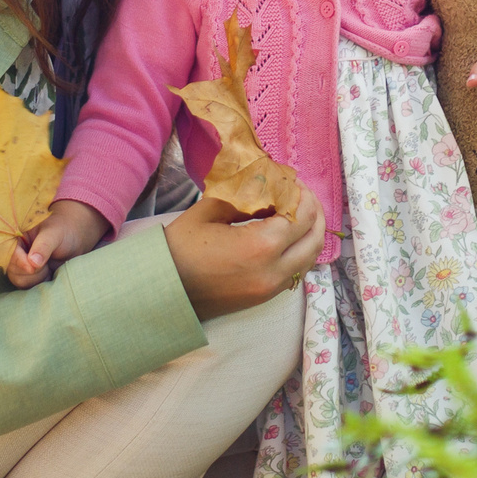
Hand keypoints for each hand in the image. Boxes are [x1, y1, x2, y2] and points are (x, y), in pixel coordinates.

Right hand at [7, 199, 108, 288]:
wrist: (75, 238)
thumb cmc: (63, 230)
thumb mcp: (54, 234)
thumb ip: (43, 246)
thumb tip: (33, 263)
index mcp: (17, 239)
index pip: (10, 254)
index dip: (20, 263)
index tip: (33, 267)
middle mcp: (17, 254)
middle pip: (13, 272)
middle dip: (32, 272)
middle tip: (47, 264)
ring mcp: (23, 267)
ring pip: (21, 282)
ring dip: (38, 279)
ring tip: (49, 268)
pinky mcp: (31, 278)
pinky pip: (30, 288)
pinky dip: (41, 285)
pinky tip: (50, 275)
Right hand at [164, 193, 324, 318]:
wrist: (161, 292)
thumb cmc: (179, 249)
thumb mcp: (210, 211)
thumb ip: (244, 196)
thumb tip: (267, 186)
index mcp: (262, 245)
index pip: (301, 214)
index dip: (300, 193)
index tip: (289, 180)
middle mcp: (275, 270)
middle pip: (314, 237)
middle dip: (313, 211)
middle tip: (300, 195)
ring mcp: (272, 288)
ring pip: (310, 257)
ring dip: (310, 233)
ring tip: (297, 213)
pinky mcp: (266, 297)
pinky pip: (297, 271)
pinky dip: (299, 250)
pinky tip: (285, 236)